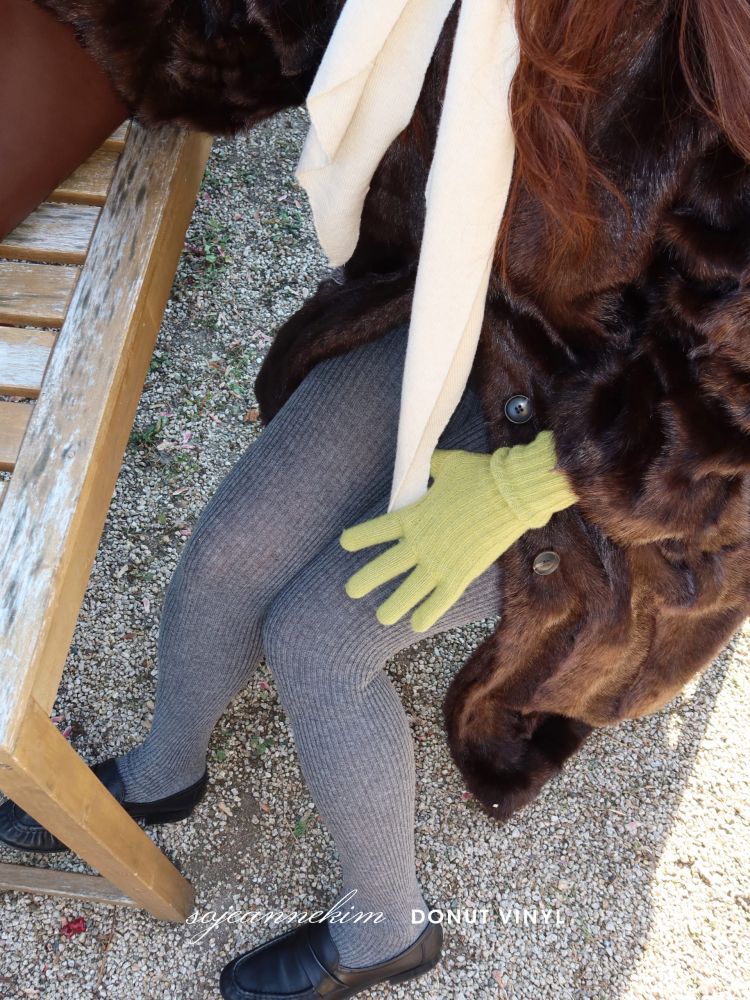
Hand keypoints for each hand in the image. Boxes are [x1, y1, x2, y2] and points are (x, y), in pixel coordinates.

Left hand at [339, 431, 576, 631]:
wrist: (512, 491)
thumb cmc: (481, 473)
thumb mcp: (448, 464)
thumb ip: (432, 467)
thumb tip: (427, 459)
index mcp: (414, 516)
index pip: (377, 530)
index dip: (359, 538)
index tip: (345, 544)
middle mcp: (421, 543)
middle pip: (384, 567)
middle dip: (364, 580)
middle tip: (350, 590)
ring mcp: (440, 561)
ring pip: (408, 591)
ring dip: (392, 606)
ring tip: (381, 616)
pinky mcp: (462, 574)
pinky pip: (440, 600)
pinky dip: (427, 613)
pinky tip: (416, 625)